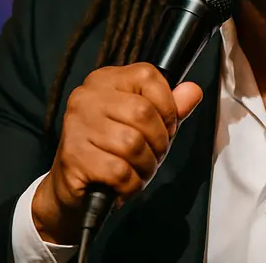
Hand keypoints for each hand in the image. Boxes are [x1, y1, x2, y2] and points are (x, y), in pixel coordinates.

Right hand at [32, 63, 202, 244]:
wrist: (71, 187)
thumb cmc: (112, 150)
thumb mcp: (146, 125)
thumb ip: (171, 108)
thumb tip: (193, 91)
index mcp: (106, 80)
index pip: (149, 77)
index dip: (168, 107)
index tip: (167, 127)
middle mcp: (87, 97)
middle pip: (143, 113)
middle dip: (159, 142)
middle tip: (153, 156)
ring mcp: (76, 125)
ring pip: (132, 144)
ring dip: (146, 166)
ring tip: (139, 171)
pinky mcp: (73, 156)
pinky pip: (119, 171)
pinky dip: (131, 184)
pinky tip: (125, 184)